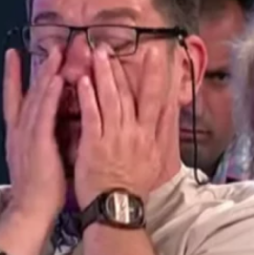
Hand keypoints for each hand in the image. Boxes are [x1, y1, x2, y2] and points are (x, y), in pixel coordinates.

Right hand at [2, 47, 65, 225]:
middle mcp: (19, 132)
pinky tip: (57, 78)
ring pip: (36, 99)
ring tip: (55, 53)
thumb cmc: (40, 192)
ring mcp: (26, 137)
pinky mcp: (38, 144)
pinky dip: (49, 95)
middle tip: (42, 45)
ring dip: (45, 74)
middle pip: (24, 93)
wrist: (31, 212)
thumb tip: (55, 126)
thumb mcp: (40, 159)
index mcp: (19, 136)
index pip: (14, 100)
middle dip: (32, 68)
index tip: (13, 56)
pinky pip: (44, 114)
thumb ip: (44, 139)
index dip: (13, 77)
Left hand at [74, 47, 172, 208]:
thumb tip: (169, 115)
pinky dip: (89, 97)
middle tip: (125, 46)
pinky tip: (84, 80)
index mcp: (151, 137)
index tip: (159, 56)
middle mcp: (137, 134)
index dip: (159, 78)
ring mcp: (116, 138)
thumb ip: (162, 136)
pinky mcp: (95, 144)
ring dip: (106, 74)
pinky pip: (92, 116)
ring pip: (112, 100)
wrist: (117, 208)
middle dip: (131, 69)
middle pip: (135, 95)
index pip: (158, 102)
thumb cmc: (133, 187)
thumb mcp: (156, 162)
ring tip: (99, 54)